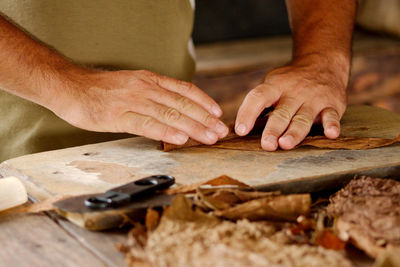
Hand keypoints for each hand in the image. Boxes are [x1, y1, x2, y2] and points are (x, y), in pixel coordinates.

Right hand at [49, 69, 228, 144]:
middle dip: (205, 119)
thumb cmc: (102, 90)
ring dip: (193, 127)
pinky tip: (181, 138)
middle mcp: (146, 88)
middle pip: (182, 104)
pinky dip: (166, 132)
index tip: (218, 113)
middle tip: (221, 131)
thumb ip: (153, 95)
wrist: (71, 87)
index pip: (184, 90)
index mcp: (150, 80)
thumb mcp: (133, 84)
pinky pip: (147, 124)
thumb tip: (174, 110)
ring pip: (170, 114)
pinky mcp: (119, 115)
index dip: (204, 101)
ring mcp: (133, 101)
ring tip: (210, 137)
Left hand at [235, 54, 347, 150]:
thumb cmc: (290, 81)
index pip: (258, 97)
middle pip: (282, 113)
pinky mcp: (332, 105)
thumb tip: (239, 129)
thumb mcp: (272, 84)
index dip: (247, 113)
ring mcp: (314, 99)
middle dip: (273, 129)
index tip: (240, 130)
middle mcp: (294, 92)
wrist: (324, 63)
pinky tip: (331, 134)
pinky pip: (331, 116)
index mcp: (275, 86)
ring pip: (303, 118)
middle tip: (266, 144)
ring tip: (285, 144)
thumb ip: (259, 104)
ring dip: (294, 132)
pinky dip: (332, 125)